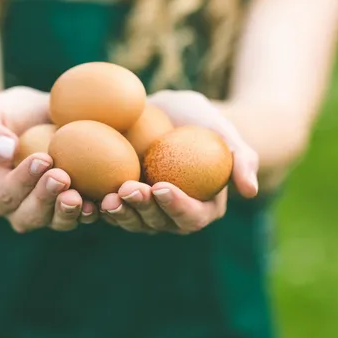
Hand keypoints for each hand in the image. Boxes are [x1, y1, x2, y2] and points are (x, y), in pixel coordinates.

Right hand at [0, 87, 98, 232]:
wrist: (42, 118)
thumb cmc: (10, 114)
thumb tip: (6, 149)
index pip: (5, 193)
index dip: (22, 181)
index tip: (42, 158)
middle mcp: (20, 211)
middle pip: (30, 215)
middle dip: (46, 198)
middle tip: (62, 177)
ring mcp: (50, 213)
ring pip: (58, 221)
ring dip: (69, 211)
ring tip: (80, 196)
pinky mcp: (76, 208)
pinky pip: (84, 216)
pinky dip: (95, 210)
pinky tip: (105, 199)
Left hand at [100, 90, 258, 234]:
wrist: (168, 113)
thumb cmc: (201, 121)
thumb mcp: (224, 131)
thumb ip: (242, 159)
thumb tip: (250, 191)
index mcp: (201, 208)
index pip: (191, 216)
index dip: (176, 206)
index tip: (161, 186)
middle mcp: (172, 217)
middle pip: (158, 224)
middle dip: (142, 210)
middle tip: (129, 189)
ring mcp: (145, 212)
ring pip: (132, 221)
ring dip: (119, 212)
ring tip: (108, 195)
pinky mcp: (122, 202)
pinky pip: (111, 209)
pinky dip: (99, 204)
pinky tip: (86, 193)